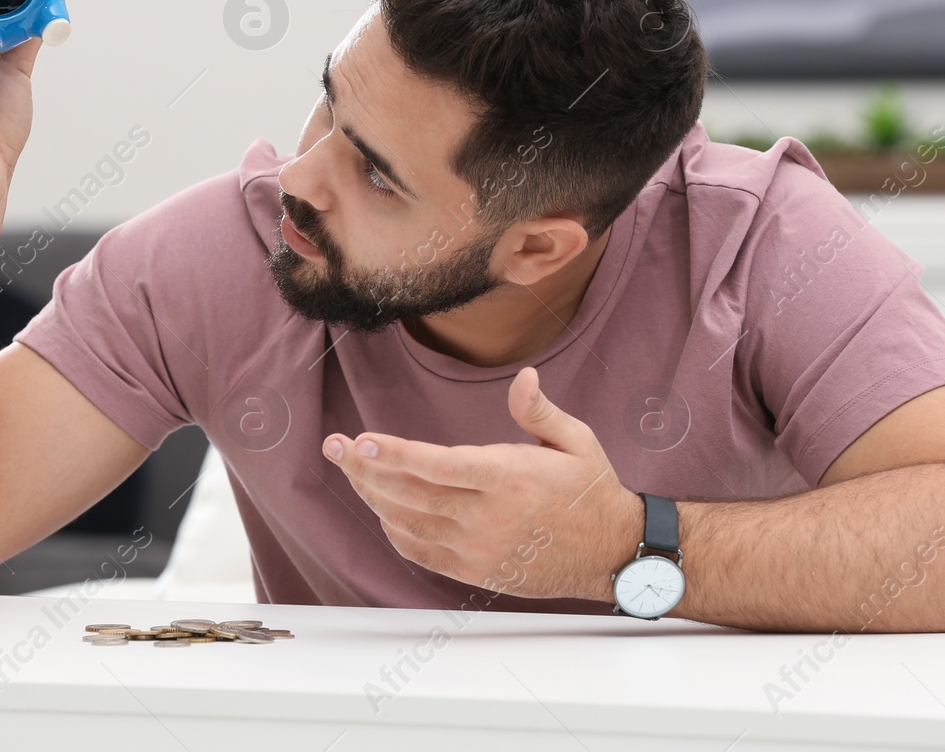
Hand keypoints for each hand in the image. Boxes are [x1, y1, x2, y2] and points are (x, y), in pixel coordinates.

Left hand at [323, 366, 642, 602]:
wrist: (612, 552)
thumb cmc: (592, 491)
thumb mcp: (576, 440)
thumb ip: (538, 409)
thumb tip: (522, 375)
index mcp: (508, 478)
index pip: (436, 466)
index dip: (393, 454)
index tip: (360, 440)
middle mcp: (486, 516)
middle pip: (409, 493)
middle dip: (363, 469)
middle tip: (333, 446)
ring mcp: (477, 548)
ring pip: (407, 522)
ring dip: (372, 496)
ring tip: (350, 469)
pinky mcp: (474, 570)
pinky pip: (420, 551)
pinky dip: (394, 530)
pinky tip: (381, 509)